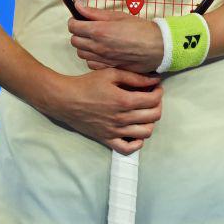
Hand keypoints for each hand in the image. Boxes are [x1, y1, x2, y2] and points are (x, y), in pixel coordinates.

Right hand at [47, 69, 162, 154]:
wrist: (64, 100)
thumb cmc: (87, 84)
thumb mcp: (111, 74)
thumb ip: (135, 77)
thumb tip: (156, 79)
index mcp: (124, 101)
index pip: (154, 100)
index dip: (159, 92)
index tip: (155, 87)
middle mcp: (121, 118)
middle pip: (153, 116)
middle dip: (157, 105)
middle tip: (151, 98)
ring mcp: (114, 131)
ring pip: (145, 133)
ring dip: (150, 122)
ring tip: (144, 113)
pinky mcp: (106, 139)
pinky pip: (127, 149)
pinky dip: (137, 142)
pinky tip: (135, 131)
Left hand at [68, 5, 163, 73]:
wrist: (158, 47)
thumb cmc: (141, 29)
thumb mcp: (119, 16)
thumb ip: (95, 12)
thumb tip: (78, 6)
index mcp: (99, 30)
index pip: (73, 26)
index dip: (75, 21)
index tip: (80, 19)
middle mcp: (97, 46)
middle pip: (74, 40)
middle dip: (78, 33)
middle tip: (89, 29)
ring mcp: (102, 58)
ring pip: (80, 53)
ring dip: (84, 46)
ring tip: (95, 40)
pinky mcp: (107, 67)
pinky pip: (90, 63)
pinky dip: (92, 58)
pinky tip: (101, 52)